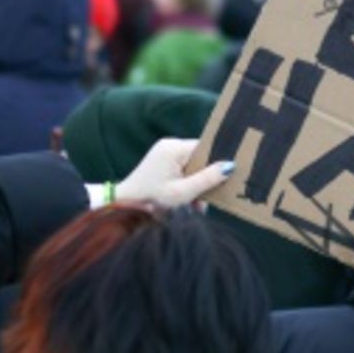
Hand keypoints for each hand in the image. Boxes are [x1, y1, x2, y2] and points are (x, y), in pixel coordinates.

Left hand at [114, 138, 233, 210]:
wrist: (123, 205)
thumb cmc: (151, 198)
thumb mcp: (183, 192)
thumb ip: (207, 179)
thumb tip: (230, 166)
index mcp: (174, 148)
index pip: (205, 148)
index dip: (216, 162)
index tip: (227, 177)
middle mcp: (169, 146)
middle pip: (199, 159)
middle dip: (205, 180)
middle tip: (208, 199)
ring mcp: (164, 154)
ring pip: (192, 167)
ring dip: (196, 186)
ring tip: (196, 206)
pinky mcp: (162, 163)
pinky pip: (183, 171)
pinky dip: (187, 186)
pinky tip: (188, 203)